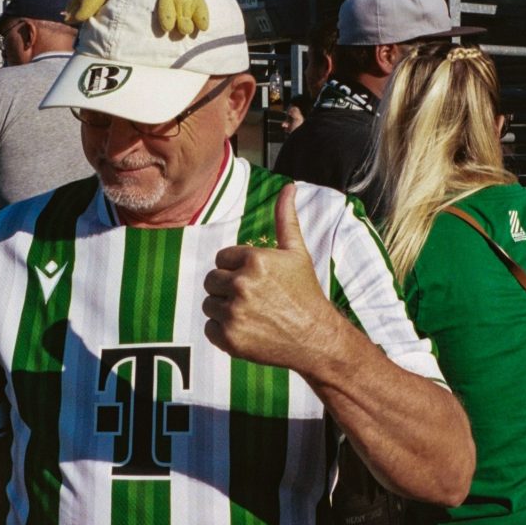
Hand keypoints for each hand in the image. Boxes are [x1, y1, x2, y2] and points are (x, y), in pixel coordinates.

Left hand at [203, 184, 332, 369]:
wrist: (315, 338)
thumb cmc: (305, 292)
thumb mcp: (297, 253)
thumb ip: (286, 218)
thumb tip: (289, 186)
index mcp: (255, 259)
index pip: (221, 259)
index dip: (237, 270)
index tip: (257, 281)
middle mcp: (242, 284)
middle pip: (211, 281)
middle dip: (228, 289)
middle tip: (253, 300)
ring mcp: (234, 312)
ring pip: (209, 305)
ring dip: (225, 310)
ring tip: (252, 315)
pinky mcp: (230, 338)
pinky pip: (209, 328)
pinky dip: (223, 332)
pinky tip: (247, 330)